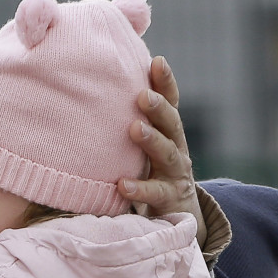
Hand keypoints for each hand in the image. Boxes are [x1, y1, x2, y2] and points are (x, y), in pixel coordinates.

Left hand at [119, 56, 205, 243]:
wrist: (177, 217)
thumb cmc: (152, 174)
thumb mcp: (147, 148)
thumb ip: (133, 123)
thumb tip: (99, 89)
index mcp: (169, 134)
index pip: (171, 103)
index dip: (166, 83)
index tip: (157, 61)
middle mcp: (176, 150)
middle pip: (172, 125)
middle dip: (159, 108)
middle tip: (143, 95)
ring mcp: (175, 176)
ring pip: (168, 155)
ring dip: (152, 140)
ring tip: (134, 129)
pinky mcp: (169, 201)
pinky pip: (154, 194)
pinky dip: (140, 188)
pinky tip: (122, 185)